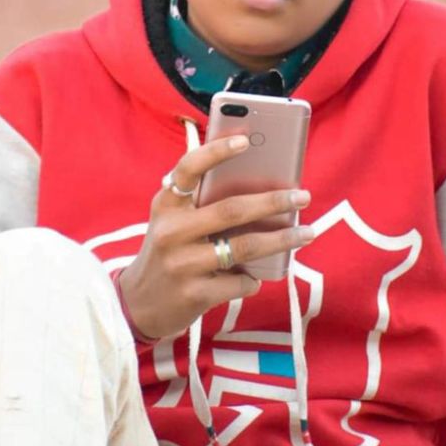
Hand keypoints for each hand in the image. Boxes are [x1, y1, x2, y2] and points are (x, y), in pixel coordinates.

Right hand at [119, 135, 313, 339]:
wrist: (139, 304)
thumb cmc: (170, 250)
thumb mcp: (174, 221)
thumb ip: (203, 202)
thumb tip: (262, 185)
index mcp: (166, 204)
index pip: (189, 169)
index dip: (216, 152)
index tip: (246, 141)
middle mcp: (171, 231)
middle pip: (232, 210)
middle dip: (274, 201)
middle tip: (302, 196)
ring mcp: (182, 264)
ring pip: (244, 247)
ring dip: (282, 239)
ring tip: (306, 232)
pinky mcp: (193, 294)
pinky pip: (240, 282)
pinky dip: (255, 278)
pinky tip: (260, 275)